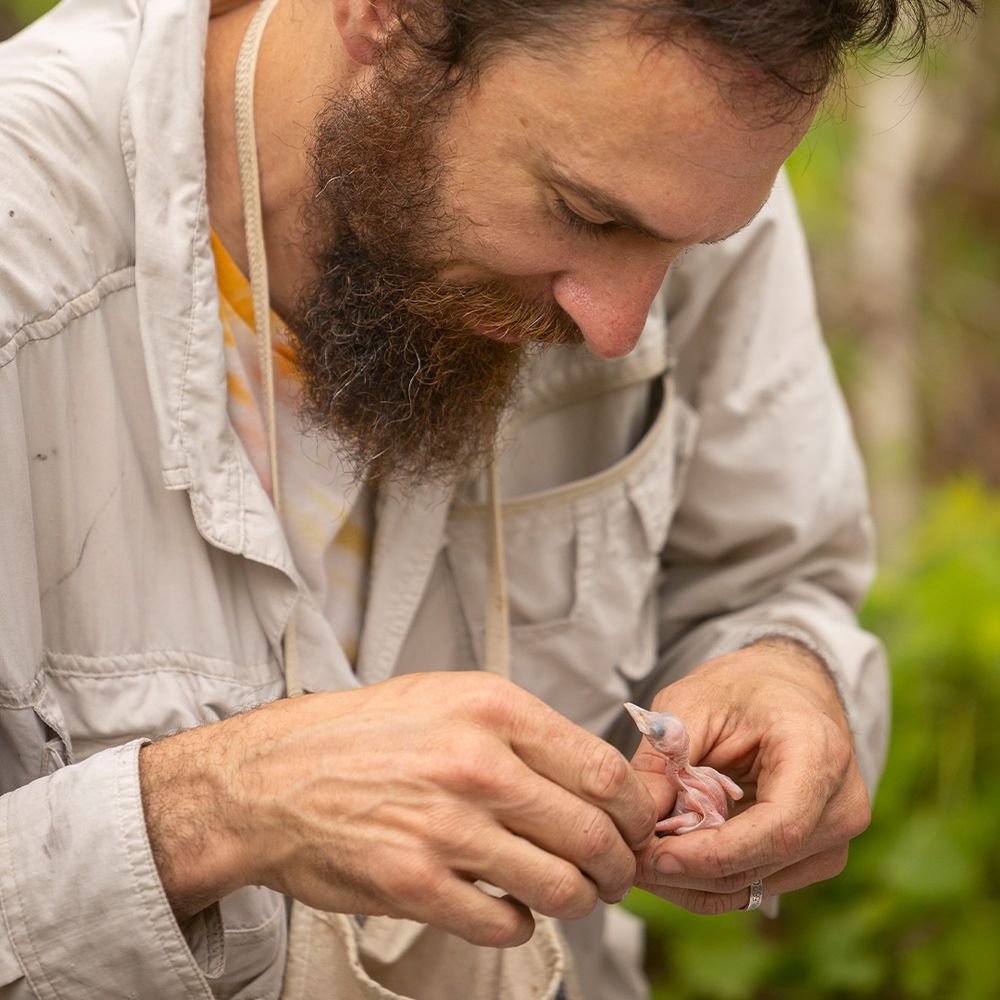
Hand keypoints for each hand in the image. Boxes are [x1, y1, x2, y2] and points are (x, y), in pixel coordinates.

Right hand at [139, 672, 655, 945]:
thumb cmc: (361, 735)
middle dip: (618, 863)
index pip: (603, 769)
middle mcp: (477, 765)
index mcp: (492, 710)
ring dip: (578, 899)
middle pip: (593, 832)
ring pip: (559, 885)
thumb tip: (591, 774)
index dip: (636, 809)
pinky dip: (520, 925)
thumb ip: (521, 729)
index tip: (636, 824)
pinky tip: (509, 908)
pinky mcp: (415, 884)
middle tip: (615, 871)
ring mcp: (446, 828)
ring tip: (570, 893)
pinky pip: (503, 925)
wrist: (271, 778)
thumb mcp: (448, 696)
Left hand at [631, 638, 870, 912]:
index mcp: (819, 754)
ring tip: (639, 852)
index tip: (656, 855)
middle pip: (759, 864)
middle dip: (685, 869)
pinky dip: (705, 877)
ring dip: (689, 879)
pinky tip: (669, 853)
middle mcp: (840, 805)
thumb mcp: (693, 702)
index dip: (714, 852)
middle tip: (626, 856)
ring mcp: (833, 839)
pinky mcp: (814, 858)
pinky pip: (753, 884)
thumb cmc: (741, 688)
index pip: (778, 828)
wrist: (786, 688)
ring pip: (751, 885)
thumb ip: (666, 757)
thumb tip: (636, 815)